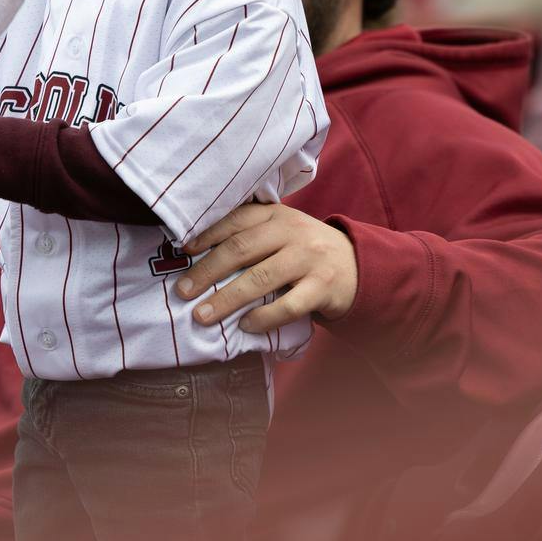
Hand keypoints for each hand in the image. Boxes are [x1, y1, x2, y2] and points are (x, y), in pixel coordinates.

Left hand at [173, 202, 358, 333]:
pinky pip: (287, 306)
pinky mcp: (323, 287)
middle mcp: (292, 232)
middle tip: (183, 291)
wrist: (359, 265)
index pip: (236, 220)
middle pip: (241, 250)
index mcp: (277, 214)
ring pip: (260, 279)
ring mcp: (309, 258)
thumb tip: (198, 251)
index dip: (206, 235)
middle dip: (207, 271)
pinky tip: (245, 326)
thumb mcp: (283, 230)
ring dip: (226, 299)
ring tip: (203, 315)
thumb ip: (252, 233)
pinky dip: (263, 318)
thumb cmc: (306, 250)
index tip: (183, 251)